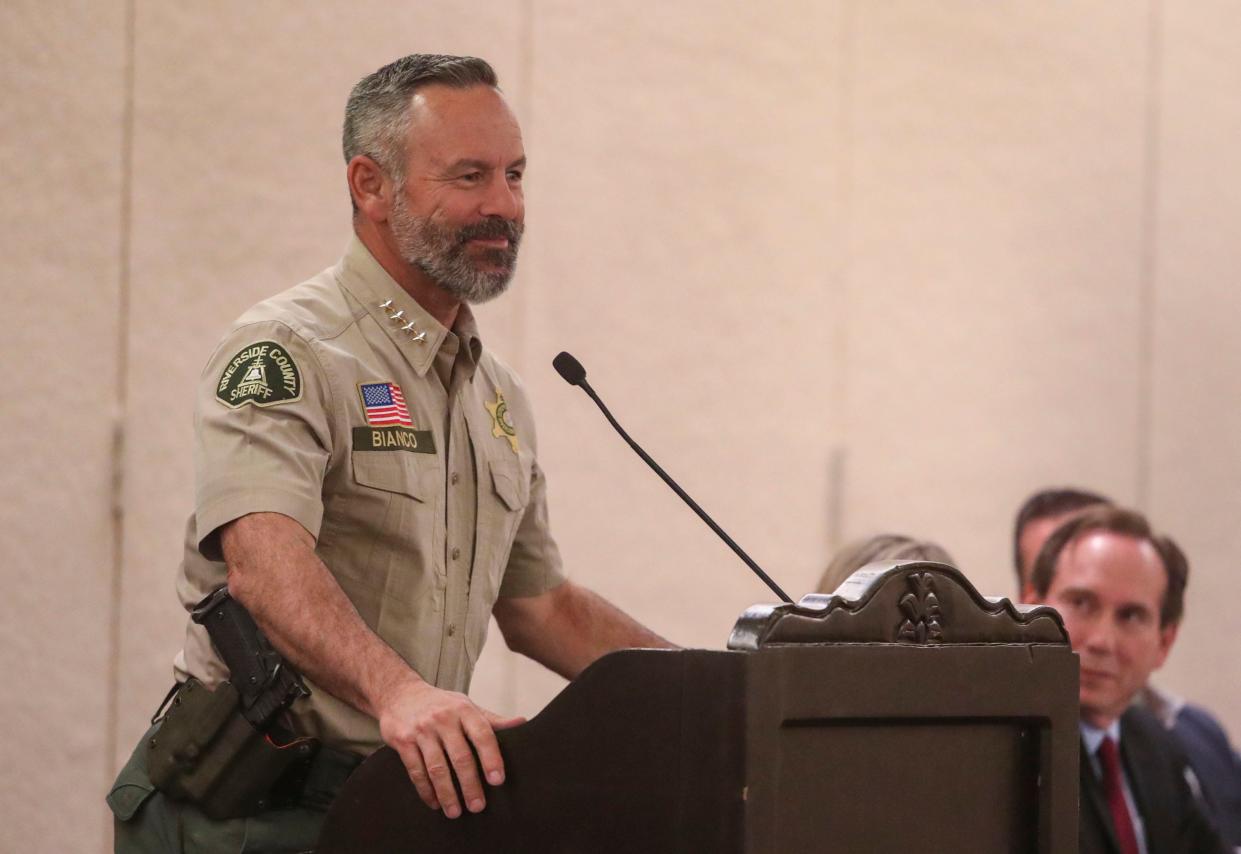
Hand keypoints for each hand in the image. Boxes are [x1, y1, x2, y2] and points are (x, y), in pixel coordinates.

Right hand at [377, 679, 525, 817]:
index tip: (497, 780)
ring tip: (455, 812)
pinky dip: (426, 790)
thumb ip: (491, 719)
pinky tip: (434, 802)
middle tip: (478, 806)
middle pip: (460, 756)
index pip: (482, 734)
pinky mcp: (403, 741)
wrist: (399, 693)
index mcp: (463, 710)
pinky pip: (416, 771)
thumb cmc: (440, 704)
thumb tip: (521, 723)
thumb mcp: (466, 706)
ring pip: (437, 768)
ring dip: (447, 793)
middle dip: (470, 785)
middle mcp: (443, 719)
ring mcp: (422, 730)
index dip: (491, 758)